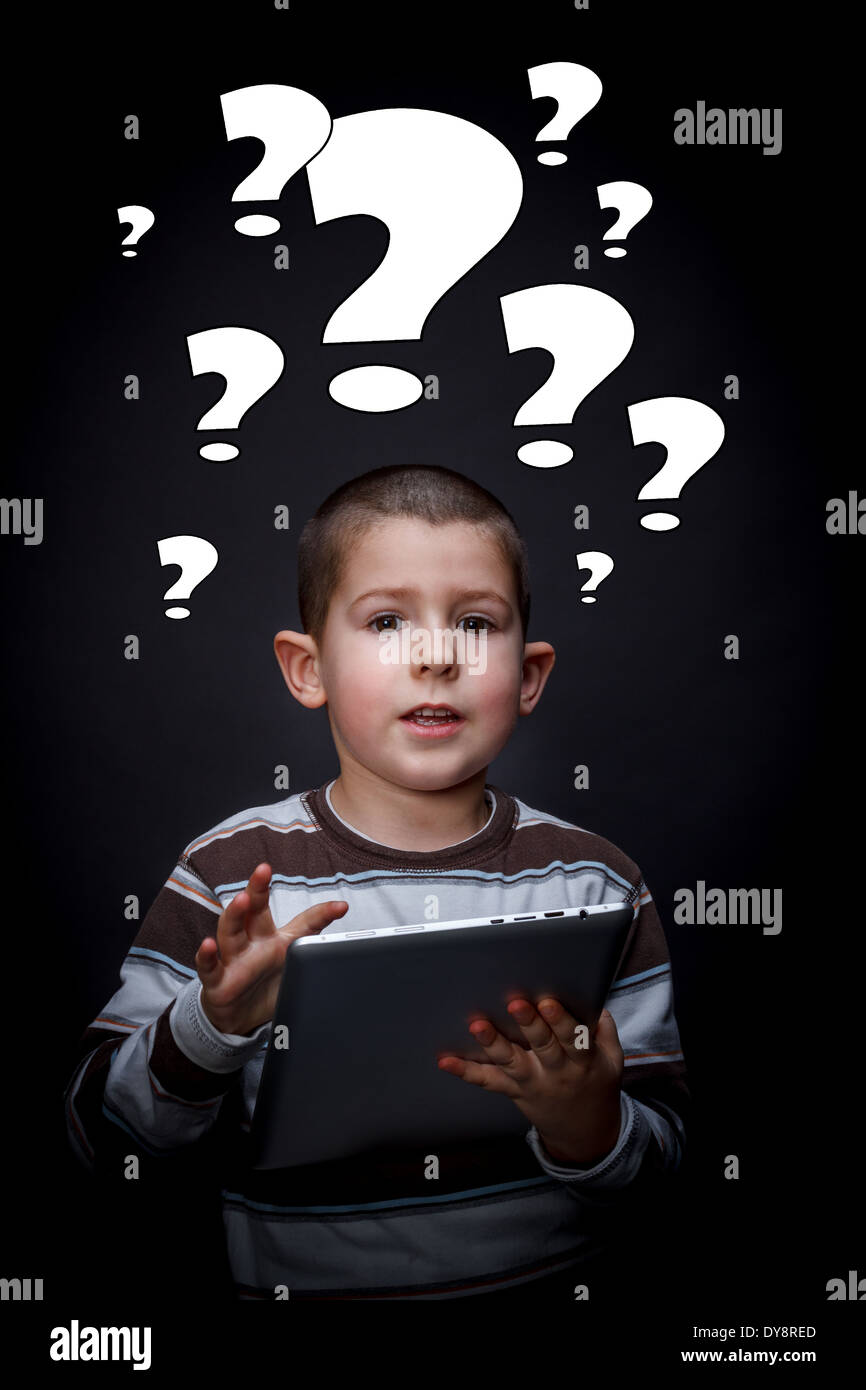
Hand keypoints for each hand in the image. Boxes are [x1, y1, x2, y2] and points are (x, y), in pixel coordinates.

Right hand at [194, 863, 348, 1036]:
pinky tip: (208, 945)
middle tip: (264, 870)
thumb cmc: (264, 978)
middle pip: (253, 911)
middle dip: (257, 890)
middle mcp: (252, 943)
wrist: (238, 1017)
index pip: (299, 920)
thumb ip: (312, 933)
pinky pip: (209, 967)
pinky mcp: (217, 981)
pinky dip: (207, 956)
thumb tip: (342, 911)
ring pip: (230, 932)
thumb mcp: (291, 957)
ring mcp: (233, 960)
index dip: (320, 913)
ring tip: (241, 900)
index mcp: (273, 936)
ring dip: (234, 915)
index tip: (340, 907)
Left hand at [437, 997, 623, 1165]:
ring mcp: (533, 1083)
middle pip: (543, 1047)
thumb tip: (594, 1001)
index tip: (549, 1002)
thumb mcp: (612, 1060)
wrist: (584, 1132)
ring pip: (512, 1063)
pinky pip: (489, 1081)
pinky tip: (446, 1060)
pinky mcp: (513, 1091)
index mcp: (584, 1062)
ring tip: (477, 1026)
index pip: (574, 1040)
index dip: (562, 1022)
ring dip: (493, 1044)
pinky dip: (466, 1071)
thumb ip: (604, 1031)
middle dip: (530, 1025)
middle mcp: (557, 1073)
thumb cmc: (596, 1083)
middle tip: (515, 1004)